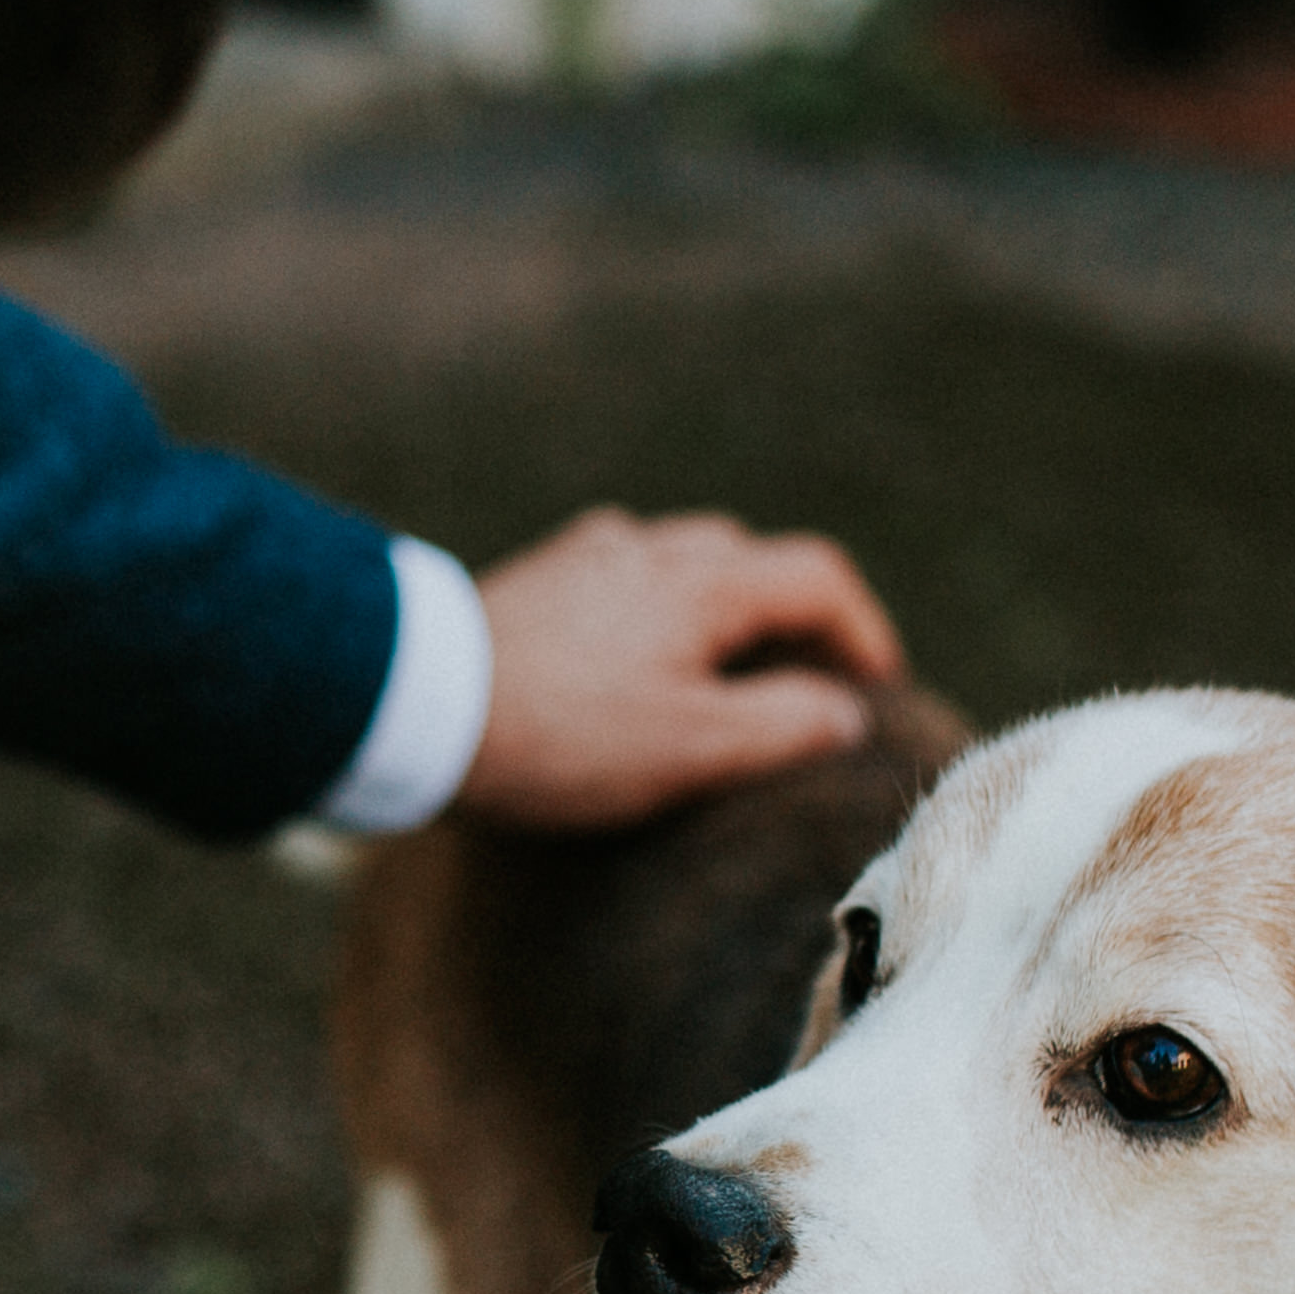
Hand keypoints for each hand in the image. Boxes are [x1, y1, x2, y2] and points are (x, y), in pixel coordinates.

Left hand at [454, 509, 909, 831]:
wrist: (417, 704)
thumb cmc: (562, 735)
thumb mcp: (693, 747)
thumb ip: (784, 726)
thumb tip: (846, 713)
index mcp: (705, 581)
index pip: (818, 578)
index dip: (864, 630)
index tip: (877, 689)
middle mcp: (651, 547)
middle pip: (752, 563)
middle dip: (792, 619)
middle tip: (805, 685)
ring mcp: (587, 555)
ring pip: (682, 565)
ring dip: (719, 610)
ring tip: (720, 674)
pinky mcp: (534, 580)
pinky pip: (619, 578)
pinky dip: (653, 611)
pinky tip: (628, 655)